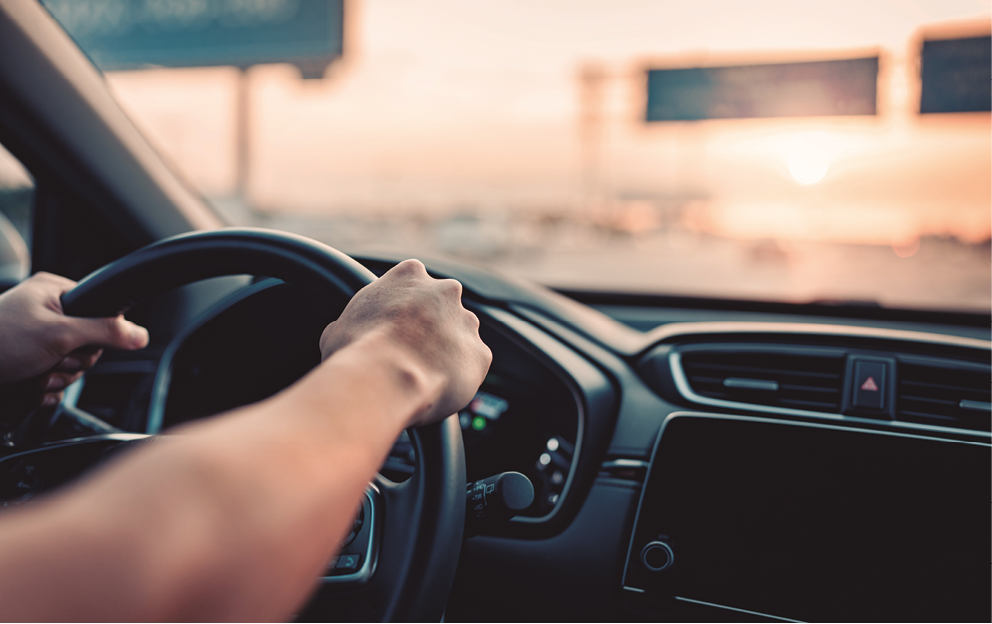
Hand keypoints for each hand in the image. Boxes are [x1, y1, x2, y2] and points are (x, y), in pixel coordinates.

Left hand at [0, 272, 148, 404]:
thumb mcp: (59, 334)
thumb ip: (104, 332)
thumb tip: (140, 334)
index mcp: (54, 291)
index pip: (101, 313)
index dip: (97, 336)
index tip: (80, 346)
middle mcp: (46, 311)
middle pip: (88, 343)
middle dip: (73, 362)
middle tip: (54, 362)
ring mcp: (36, 337)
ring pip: (72, 364)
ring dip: (59, 377)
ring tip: (37, 375)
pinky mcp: (27, 360)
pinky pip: (55, 377)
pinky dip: (47, 388)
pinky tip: (33, 385)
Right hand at [319, 259, 491, 426]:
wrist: (385, 378)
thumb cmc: (356, 351)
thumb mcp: (336, 329)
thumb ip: (348, 323)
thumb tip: (339, 334)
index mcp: (409, 274)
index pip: (410, 282)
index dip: (401, 308)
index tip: (392, 325)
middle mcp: (445, 291)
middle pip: (441, 306)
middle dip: (430, 327)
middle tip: (409, 352)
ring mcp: (467, 322)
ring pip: (460, 335)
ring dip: (446, 351)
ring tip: (421, 375)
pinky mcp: (480, 354)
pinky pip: (471, 365)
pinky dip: (458, 376)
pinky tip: (436, 387)